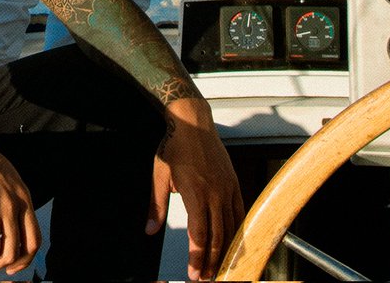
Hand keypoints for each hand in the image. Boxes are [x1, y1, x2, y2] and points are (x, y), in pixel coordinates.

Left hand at [146, 97, 243, 280]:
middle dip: (212, 261)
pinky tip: (233, 243)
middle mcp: (215, 193)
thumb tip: (149, 229)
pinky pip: (240, 213)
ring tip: (219, 267)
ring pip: (231, 228)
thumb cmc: (174, 147)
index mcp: (195, 193)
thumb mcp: (159, 175)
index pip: (199, 235)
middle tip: (206, 277)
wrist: (193, 122)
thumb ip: (156, 206)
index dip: (197, 257)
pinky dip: (238, 231)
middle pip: (217, 237)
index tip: (194, 273)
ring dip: (226, 251)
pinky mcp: (234, 183)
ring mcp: (227, 188)